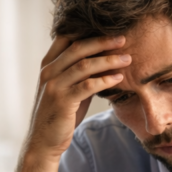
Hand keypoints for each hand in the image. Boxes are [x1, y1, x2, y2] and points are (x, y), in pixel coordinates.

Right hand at [26, 35, 131, 159]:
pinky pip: (87, 85)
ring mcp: (54, 86)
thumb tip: (106, 60)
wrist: (43, 141)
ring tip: (127, 59)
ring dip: (109, 60)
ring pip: (84, 65)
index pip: (66, 37)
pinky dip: (105, 80)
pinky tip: (119, 78)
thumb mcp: (67, 89)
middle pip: (78, 47)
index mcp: (48, 65)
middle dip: (103, 41)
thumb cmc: (59, 115)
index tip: (109, 29)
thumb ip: (80, 74)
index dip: (87, 31)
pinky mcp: (62, 101)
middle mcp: (49, 72)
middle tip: (123, 39)